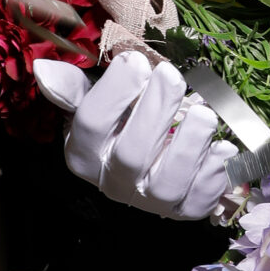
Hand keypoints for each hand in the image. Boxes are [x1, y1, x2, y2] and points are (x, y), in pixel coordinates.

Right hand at [34, 49, 232, 220]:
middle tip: (172, 75)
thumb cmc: (118, 121)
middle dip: (154, 112)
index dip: (114, 93)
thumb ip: (73, 88)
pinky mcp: (183, 210)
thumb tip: (45, 70)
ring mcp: (149, 201)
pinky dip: (213, 176)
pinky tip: (224, 148)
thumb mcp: (93, 101)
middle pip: (131, 154)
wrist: (145, 161)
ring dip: (189, 146)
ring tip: (204, 114)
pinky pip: (198, 201)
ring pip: (166, 184)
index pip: (92, 124)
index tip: (136, 60)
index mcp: (85, 153)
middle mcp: (114, 182)